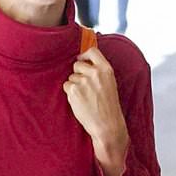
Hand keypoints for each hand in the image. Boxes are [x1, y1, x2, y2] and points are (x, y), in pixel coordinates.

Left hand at [64, 46, 128, 175]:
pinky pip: (66, 86)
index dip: (84, 55)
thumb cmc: (109, 106)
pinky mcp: (73, 91)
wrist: (107, 124)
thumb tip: (82, 60)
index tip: (81, 60)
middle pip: (77, 64)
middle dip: (78, 73)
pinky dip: (70, 94)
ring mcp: (83, 81)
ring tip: (85, 97)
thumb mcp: (110, 83)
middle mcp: (95, 73)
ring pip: (71, 77)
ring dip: (74, 85)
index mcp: (106, 69)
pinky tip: (80, 101)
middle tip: (85, 86)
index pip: (92, 51)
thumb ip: (98, 71)